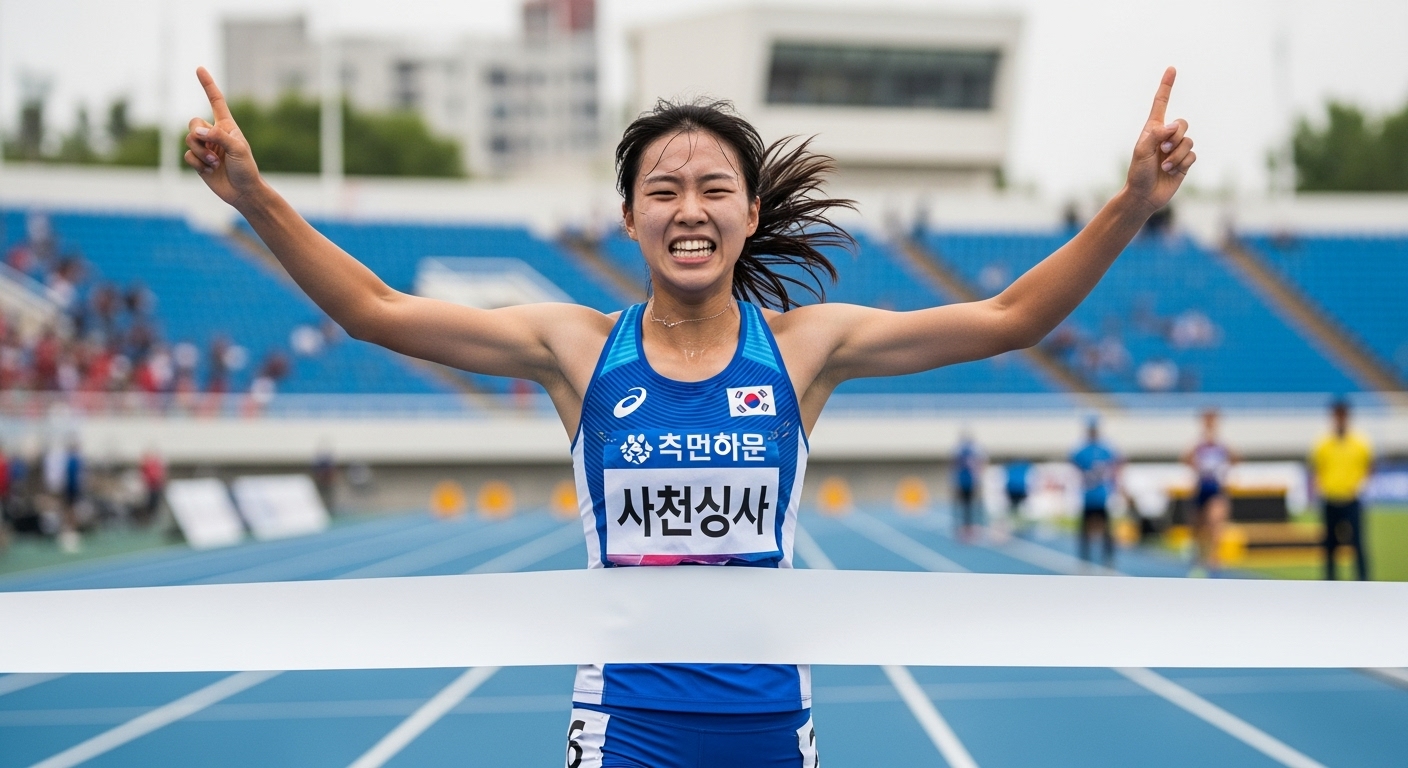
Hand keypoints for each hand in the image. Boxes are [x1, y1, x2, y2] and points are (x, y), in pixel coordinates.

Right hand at [184, 67, 262, 207]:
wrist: (243, 192)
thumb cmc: (246, 169)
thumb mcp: (238, 149)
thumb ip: (218, 136)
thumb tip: (197, 131)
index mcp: (227, 126)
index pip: (215, 101)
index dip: (208, 85)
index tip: (200, 68)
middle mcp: (214, 134)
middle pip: (193, 123)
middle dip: (198, 136)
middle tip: (214, 152)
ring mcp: (206, 147)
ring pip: (189, 141)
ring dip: (202, 154)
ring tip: (216, 164)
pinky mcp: (199, 161)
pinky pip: (188, 156)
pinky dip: (198, 164)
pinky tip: (210, 171)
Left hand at [1125, 67, 1195, 214]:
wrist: (1144, 196)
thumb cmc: (1138, 173)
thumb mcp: (1141, 151)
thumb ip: (1156, 135)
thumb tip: (1173, 126)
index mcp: (1152, 129)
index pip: (1161, 103)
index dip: (1166, 86)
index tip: (1171, 69)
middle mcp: (1166, 137)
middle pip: (1182, 123)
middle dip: (1175, 137)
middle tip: (1163, 150)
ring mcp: (1176, 149)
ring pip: (1188, 141)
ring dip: (1177, 154)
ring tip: (1164, 165)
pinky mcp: (1184, 162)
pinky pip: (1193, 155)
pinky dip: (1182, 163)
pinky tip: (1172, 171)